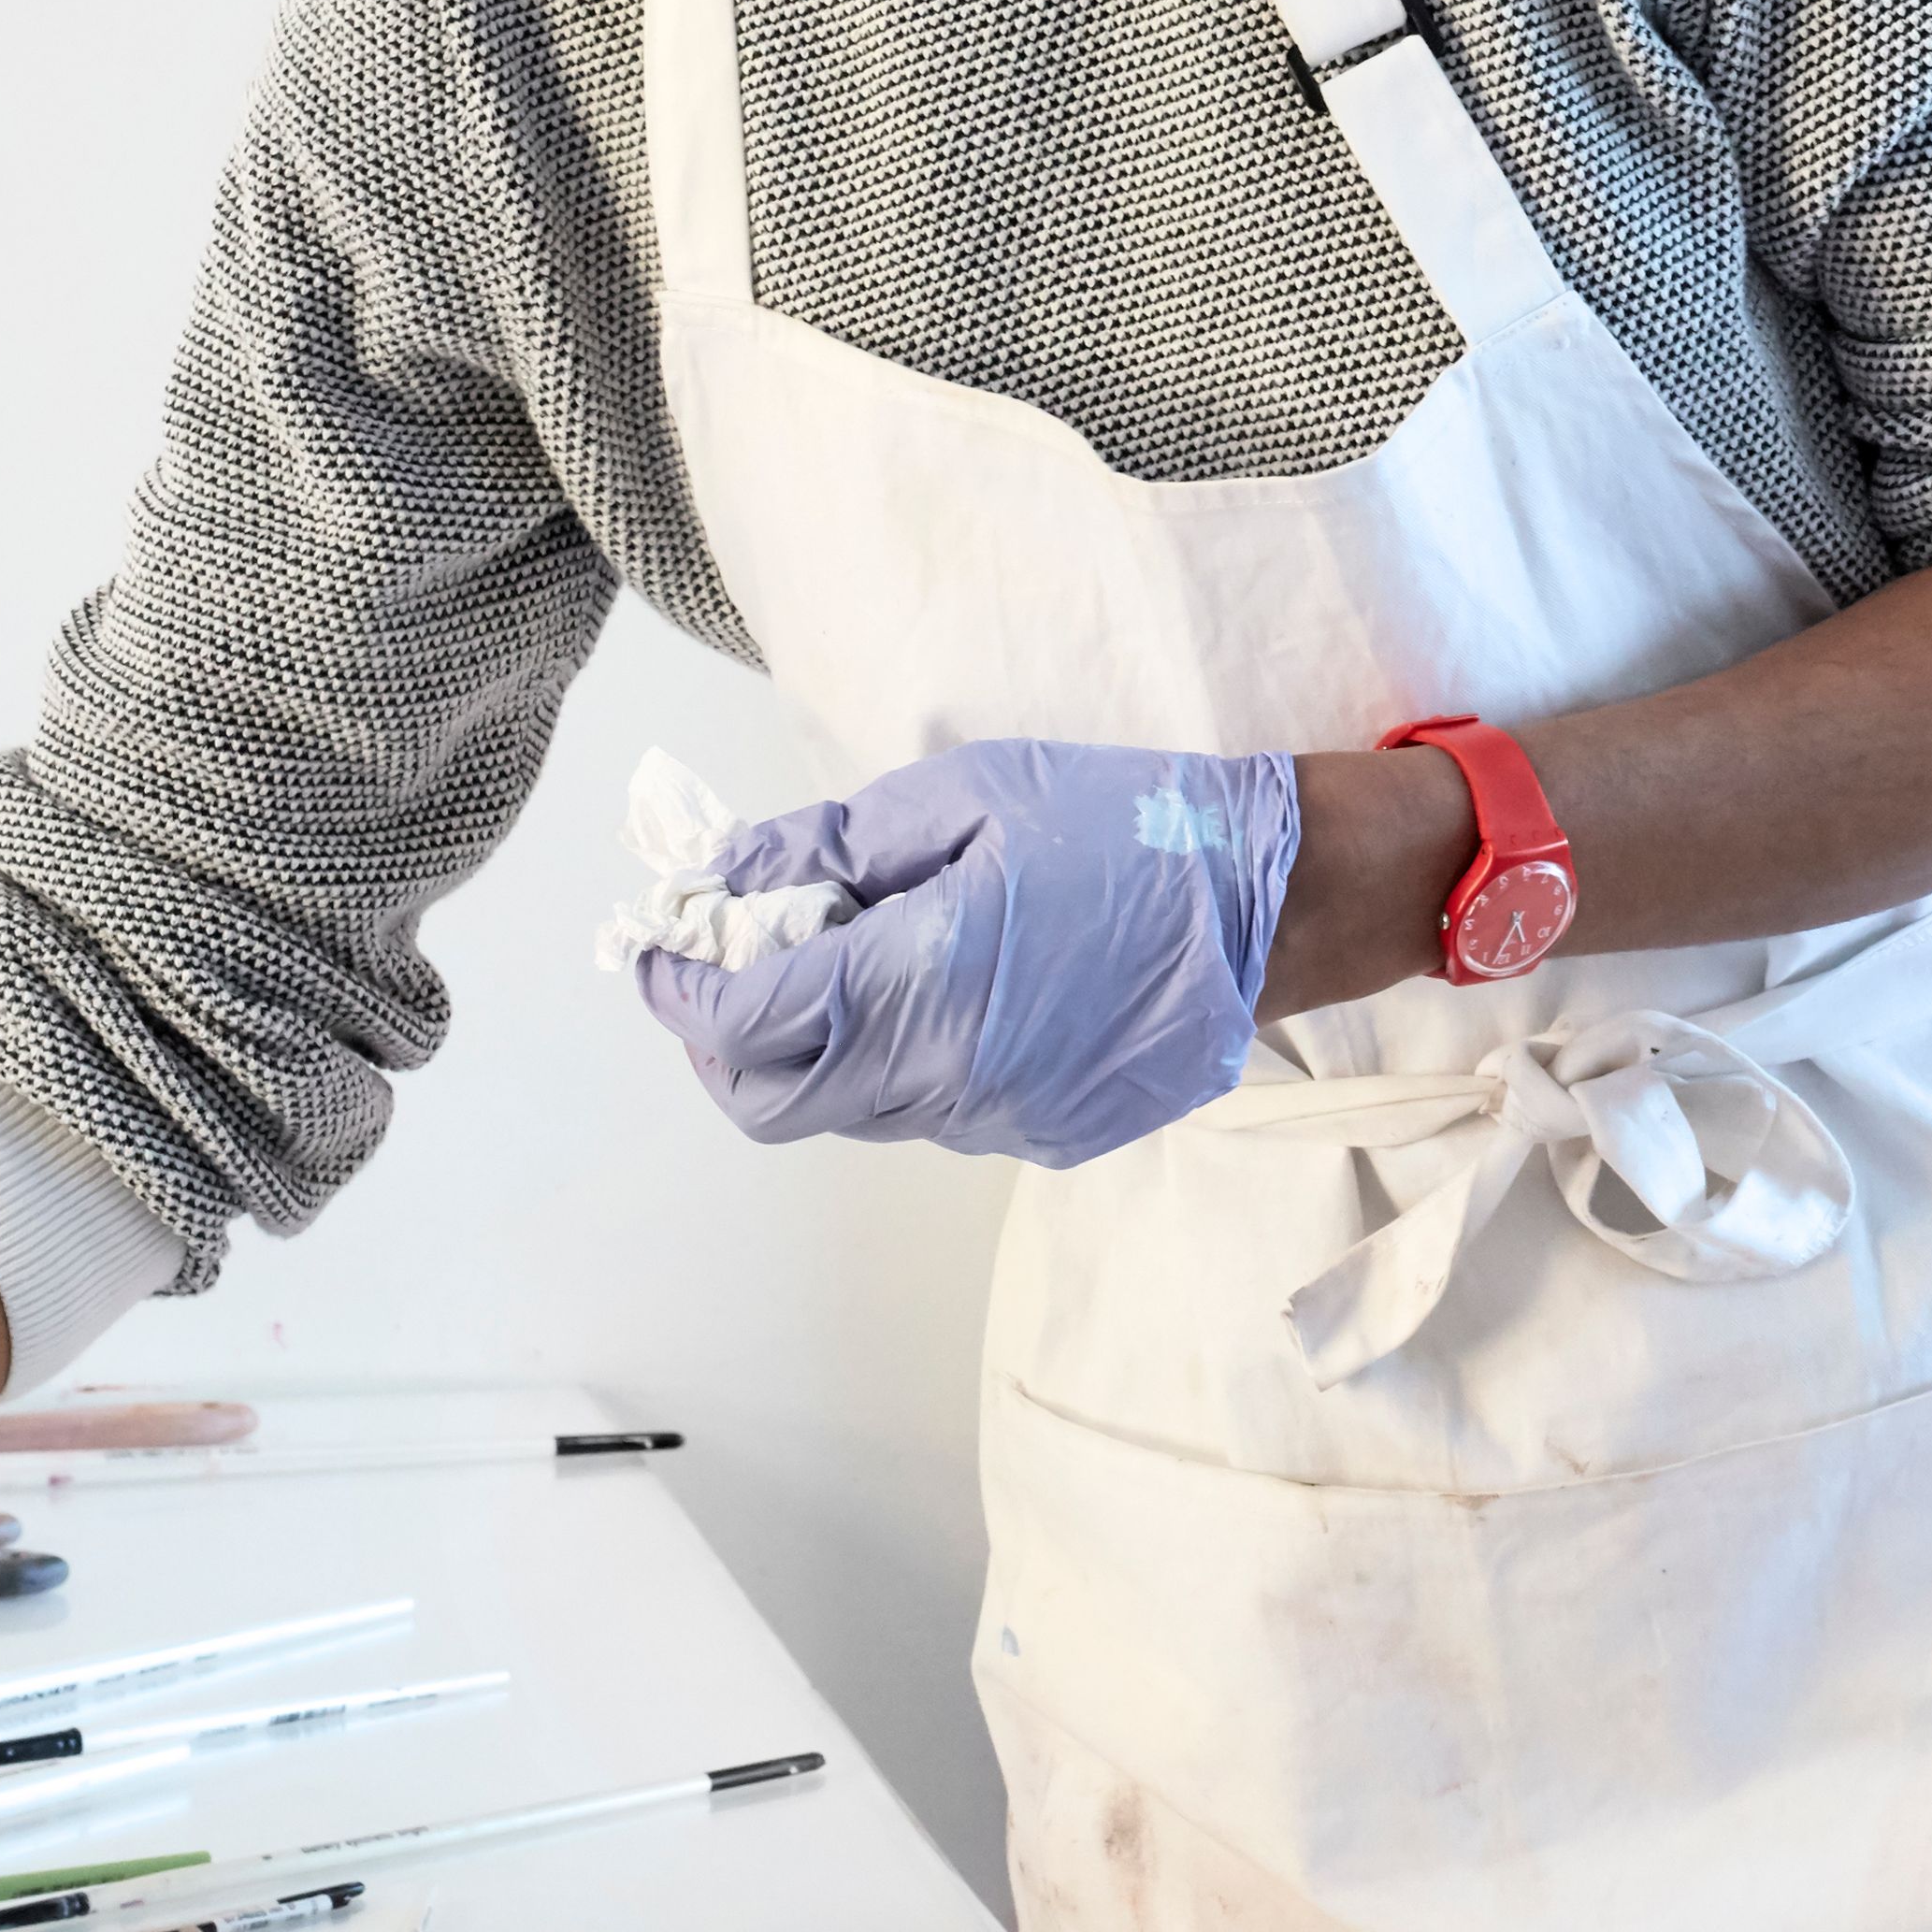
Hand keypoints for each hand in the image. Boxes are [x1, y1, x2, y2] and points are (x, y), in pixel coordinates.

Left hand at [627, 737, 1302, 1164]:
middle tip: (730, 965)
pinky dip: (899, 1061)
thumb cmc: (1127, 827)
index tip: (655, 946)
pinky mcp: (1043, 1137)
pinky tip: (944, 987)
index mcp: (913, 987)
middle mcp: (939, 1080)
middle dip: (723, 1039)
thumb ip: (835, 846)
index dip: (677, 987)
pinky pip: (930, 1113)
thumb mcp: (969, 793)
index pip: (741, 1022)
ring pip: (850, 1112)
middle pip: (772, 1100)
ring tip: (846, 959)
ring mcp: (994, 1122)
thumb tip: (735, 879)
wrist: (1275, 904)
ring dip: (815, 1049)